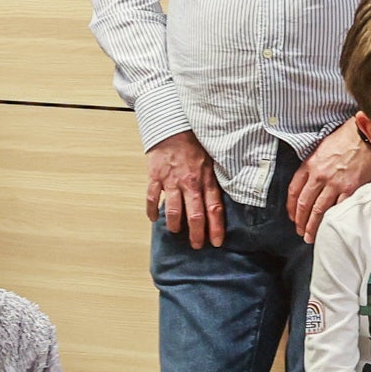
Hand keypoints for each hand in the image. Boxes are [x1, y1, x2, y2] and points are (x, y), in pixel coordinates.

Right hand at [145, 129, 226, 247]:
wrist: (174, 125)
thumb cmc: (195, 144)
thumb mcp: (212, 161)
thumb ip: (215, 181)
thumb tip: (219, 201)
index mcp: (206, 180)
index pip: (214, 209)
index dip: (216, 228)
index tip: (216, 242)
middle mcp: (190, 183)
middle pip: (195, 215)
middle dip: (196, 234)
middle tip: (196, 245)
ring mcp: (171, 181)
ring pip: (173, 210)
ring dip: (174, 224)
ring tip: (175, 231)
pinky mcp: (155, 176)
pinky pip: (151, 198)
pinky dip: (151, 210)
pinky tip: (153, 219)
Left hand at [287, 114, 370, 239]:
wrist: (366, 134)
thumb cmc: (347, 138)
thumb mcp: (322, 147)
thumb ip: (314, 165)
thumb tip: (311, 182)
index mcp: (310, 165)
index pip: (294, 190)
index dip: (291, 207)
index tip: (292, 216)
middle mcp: (319, 175)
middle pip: (304, 204)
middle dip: (300, 221)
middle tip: (300, 232)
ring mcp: (335, 183)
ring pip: (319, 210)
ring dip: (313, 226)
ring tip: (311, 236)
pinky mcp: (350, 188)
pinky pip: (338, 208)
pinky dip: (333, 220)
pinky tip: (331, 227)